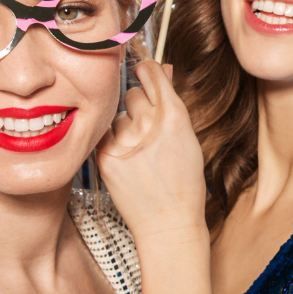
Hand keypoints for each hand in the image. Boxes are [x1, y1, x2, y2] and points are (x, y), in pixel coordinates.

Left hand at [96, 59, 208, 242]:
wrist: (168, 223)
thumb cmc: (183, 183)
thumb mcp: (188, 139)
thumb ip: (172, 102)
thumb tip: (162, 70)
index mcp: (174, 117)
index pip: (151, 74)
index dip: (147, 72)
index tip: (144, 72)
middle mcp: (148, 124)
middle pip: (132, 93)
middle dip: (138, 105)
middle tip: (147, 130)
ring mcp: (125, 140)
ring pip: (117, 116)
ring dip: (125, 127)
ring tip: (139, 153)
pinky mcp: (105, 156)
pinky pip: (104, 134)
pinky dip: (113, 143)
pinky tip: (127, 160)